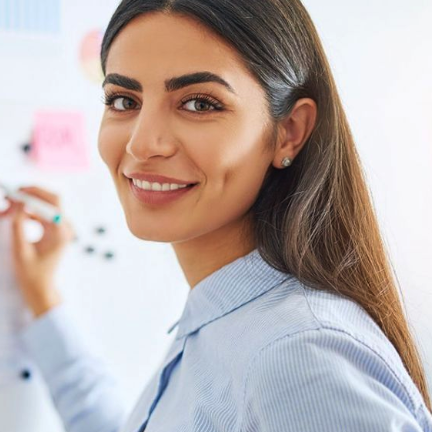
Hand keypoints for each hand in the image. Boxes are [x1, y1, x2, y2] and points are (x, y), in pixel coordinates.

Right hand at [5, 186, 75, 315]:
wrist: (41, 287)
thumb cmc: (31, 273)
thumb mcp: (20, 250)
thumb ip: (19, 225)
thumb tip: (18, 203)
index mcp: (61, 232)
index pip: (53, 202)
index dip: (34, 193)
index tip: (16, 192)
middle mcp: (66, 227)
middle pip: (52, 199)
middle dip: (31, 194)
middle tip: (10, 195)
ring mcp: (62, 228)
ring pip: (46, 205)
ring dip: (27, 203)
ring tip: (7, 205)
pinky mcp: (56, 230)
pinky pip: (43, 214)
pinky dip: (29, 211)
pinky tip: (14, 214)